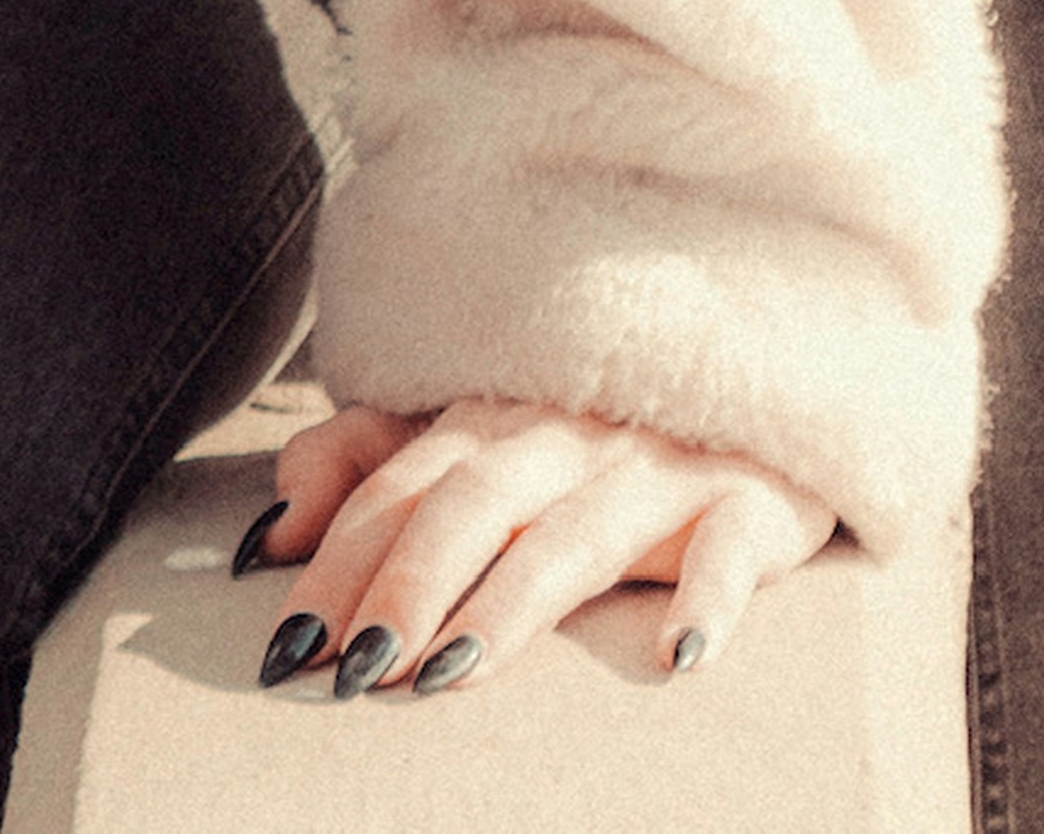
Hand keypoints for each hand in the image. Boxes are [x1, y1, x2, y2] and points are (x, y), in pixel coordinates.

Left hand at [238, 390, 835, 697]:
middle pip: (473, 502)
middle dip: (405, 587)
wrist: (768, 367)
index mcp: (494, 416)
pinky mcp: (757, 496)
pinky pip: (736, 544)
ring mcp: (663, 464)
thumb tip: (275, 519)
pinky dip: (710, 596)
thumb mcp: (483, 429)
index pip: (400, 486)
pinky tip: (680, 653)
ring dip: (509, 604)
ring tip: (449, 675)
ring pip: (576, 532)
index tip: (284, 648)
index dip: (338, 562)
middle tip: (353, 676)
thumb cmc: (602, 420)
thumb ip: (372, 460)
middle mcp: (567, 433)